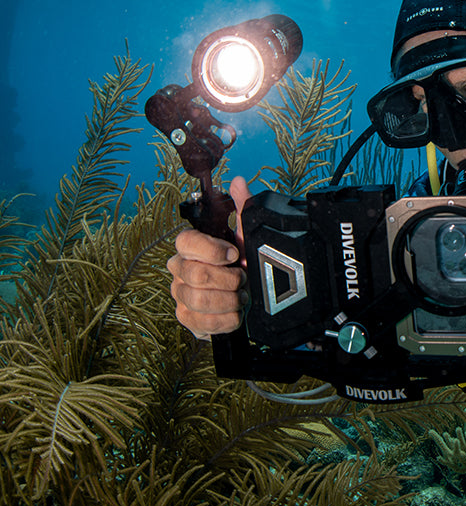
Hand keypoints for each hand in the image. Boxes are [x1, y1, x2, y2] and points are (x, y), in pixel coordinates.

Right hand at [166, 177, 251, 339]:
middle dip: (229, 280)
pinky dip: (226, 319)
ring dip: (229, 299)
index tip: (235, 255)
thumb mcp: (247, 236)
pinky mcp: (186, 318)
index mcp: (190, 246)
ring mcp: (180, 295)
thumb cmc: (242, 265)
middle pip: (195, 275)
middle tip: (244, 279)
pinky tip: (236, 313)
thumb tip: (238, 182)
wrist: (247, 300)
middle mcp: (179, 269)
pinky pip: (202, 322)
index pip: (185, 242)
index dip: (212, 250)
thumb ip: (243, 209)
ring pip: (199, 299)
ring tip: (242, 296)